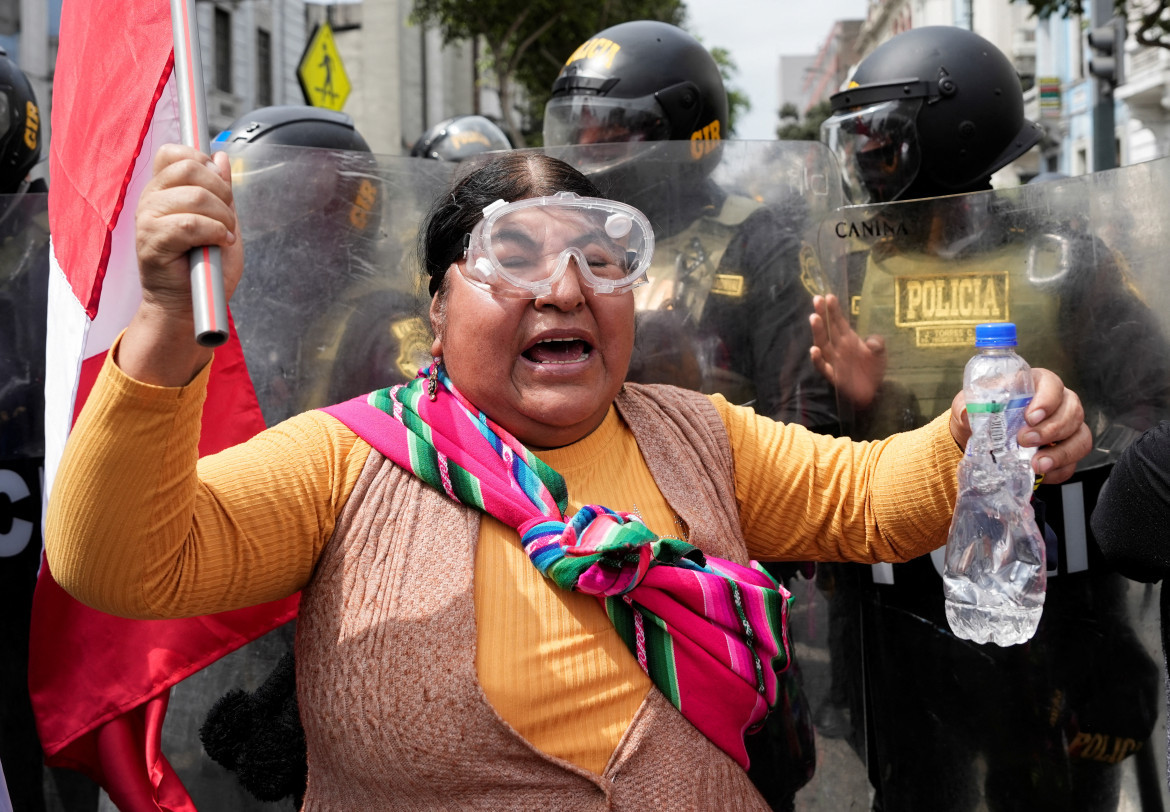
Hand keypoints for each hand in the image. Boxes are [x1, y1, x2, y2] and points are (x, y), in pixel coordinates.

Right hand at [119, 145, 241, 385]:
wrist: (191, 307)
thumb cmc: (205, 268)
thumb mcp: (222, 221)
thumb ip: (221, 191)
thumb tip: (221, 157)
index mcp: (164, 191)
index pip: (174, 153)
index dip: (202, 160)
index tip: (221, 187)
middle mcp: (151, 200)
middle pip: (189, 168)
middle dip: (222, 191)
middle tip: (229, 218)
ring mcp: (147, 220)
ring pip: (194, 196)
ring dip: (222, 216)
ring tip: (225, 236)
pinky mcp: (151, 242)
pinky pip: (189, 224)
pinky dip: (215, 232)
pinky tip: (221, 243)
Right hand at [808, 294, 886, 408]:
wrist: (873, 391)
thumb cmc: (874, 369)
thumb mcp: (880, 353)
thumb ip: (877, 344)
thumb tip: (872, 340)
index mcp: (848, 339)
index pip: (839, 322)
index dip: (834, 310)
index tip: (828, 296)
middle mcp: (838, 347)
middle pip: (828, 329)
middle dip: (822, 314)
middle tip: (817, 299)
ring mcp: (834, 360)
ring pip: (823, 344)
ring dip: (818, 331)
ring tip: (814, 318)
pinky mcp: (833, 375)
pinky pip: (823, 367)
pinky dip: (817, 359)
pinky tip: (814, 350)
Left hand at [949, 368, 1090, 484]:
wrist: (979, 438)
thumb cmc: (980, 414)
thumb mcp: (968, 405)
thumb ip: (966, 405)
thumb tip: (967, 413)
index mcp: (1035, 385)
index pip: (1052, 384)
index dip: (1047, 400)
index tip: (1030, 417)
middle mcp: (1058, 404)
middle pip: (1072, 411)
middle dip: (1051, 429)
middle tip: (1025, 440)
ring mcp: (1066, 428)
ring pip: (1080, 437)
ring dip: (1061, 452)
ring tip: (1038, 464)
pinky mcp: (1066, 451)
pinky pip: (1074, 462)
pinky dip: (1060, 469)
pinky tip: (1042, 473)